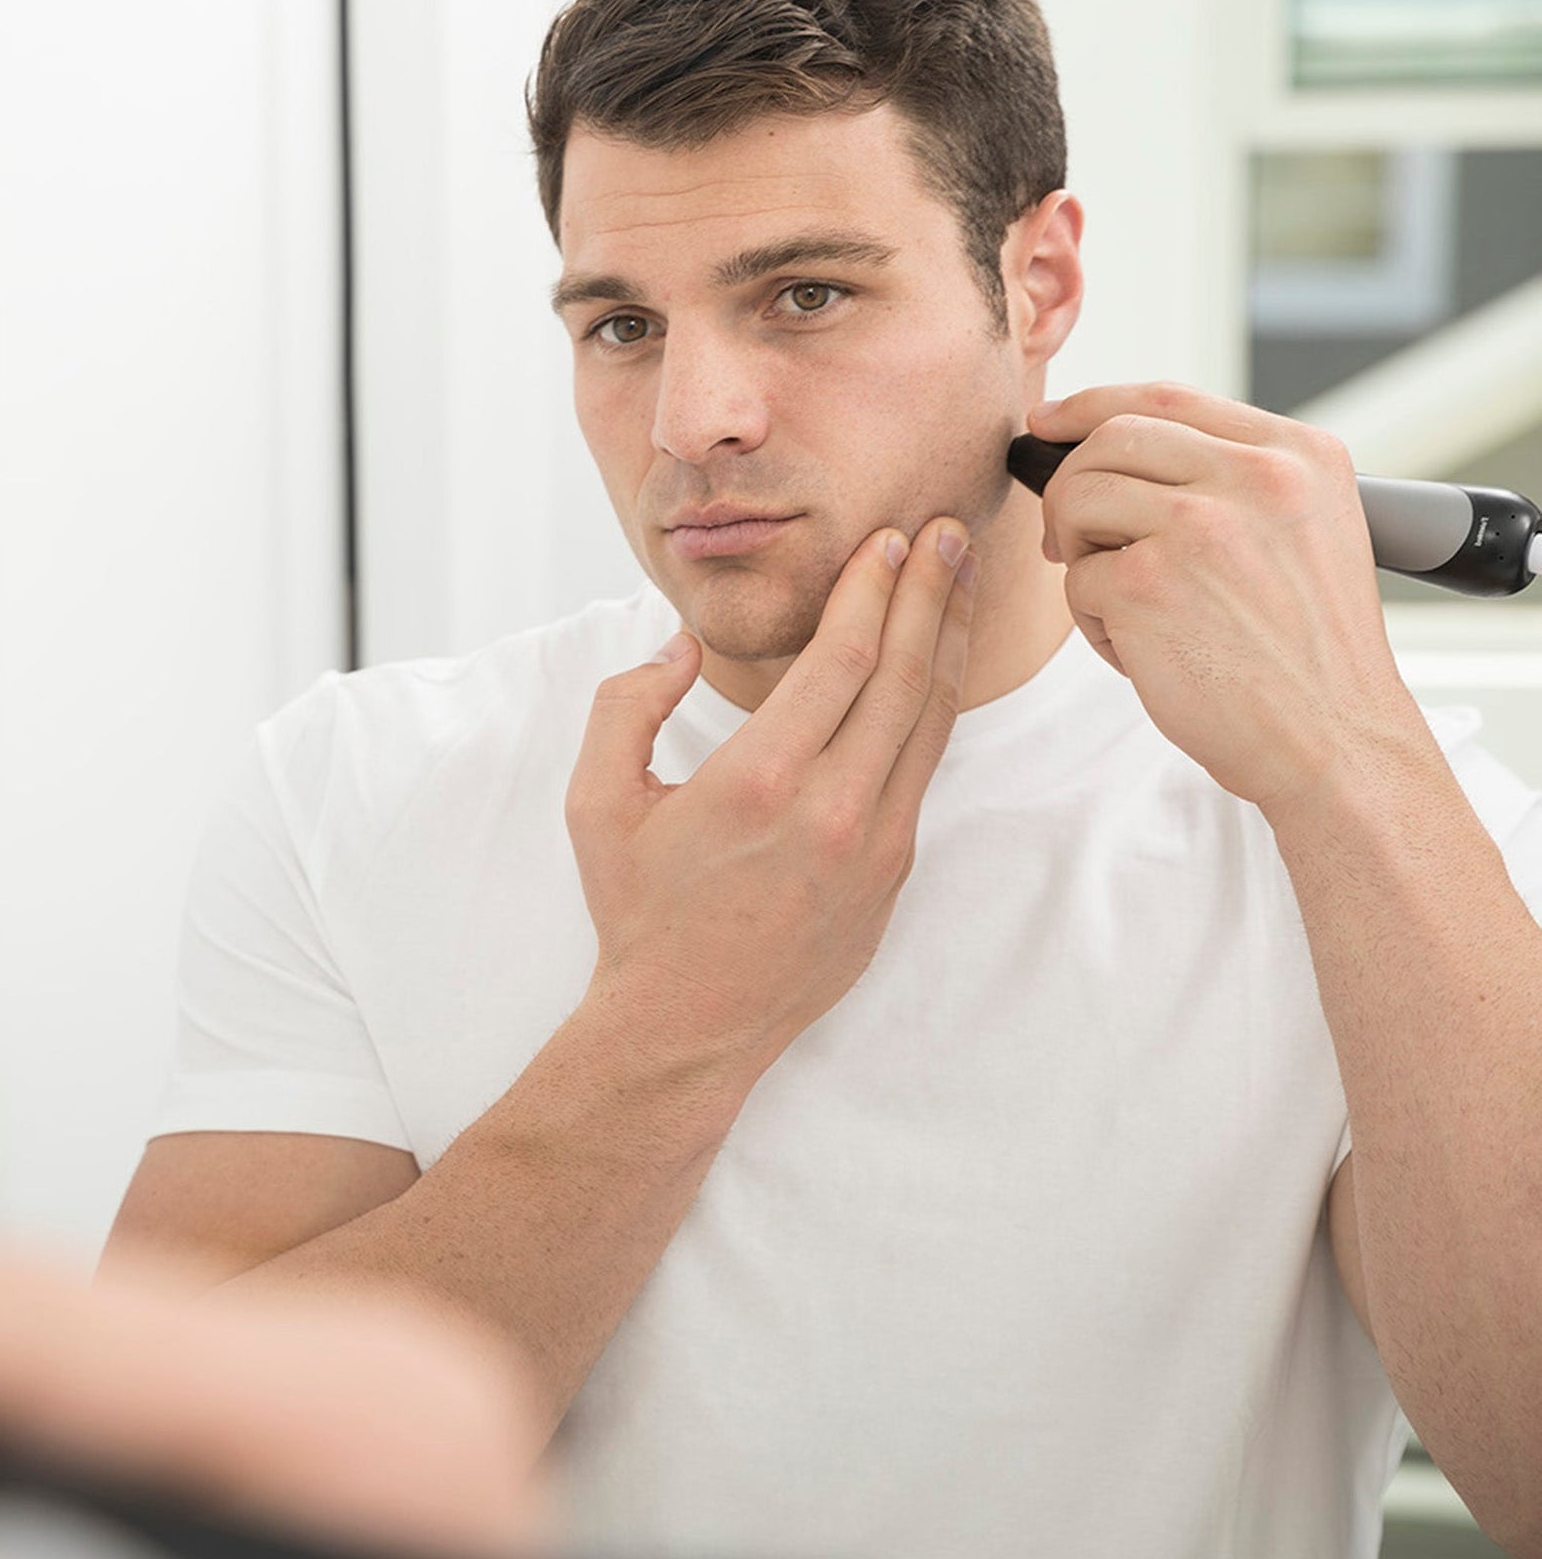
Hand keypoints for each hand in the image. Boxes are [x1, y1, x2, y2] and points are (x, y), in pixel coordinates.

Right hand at [565, 516, 975, 1076]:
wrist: (687, 1027)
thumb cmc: (638, 911)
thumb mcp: (597, 802)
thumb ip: (626, 705)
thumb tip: (677, 646)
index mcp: (761, 780)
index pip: (843, 656)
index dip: (876, 588)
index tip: (892, 539)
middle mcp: (834, 809)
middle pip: (905, 674)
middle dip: (931, 593)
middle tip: (948, 531)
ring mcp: (876, 847)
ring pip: (931, 721)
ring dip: (950, 642)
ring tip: (961, 582)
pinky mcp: (893, 875)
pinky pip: (925, 771)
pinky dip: (938, 707)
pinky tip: (940, 668)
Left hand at [1029, 382, 1432, 815]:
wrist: (1333, 740)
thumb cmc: (1306, 653)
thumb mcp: (1305, 532)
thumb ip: (1231, 479)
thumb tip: (1109, 447)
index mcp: (1297, 454)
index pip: (1166, 397)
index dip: (1091, 405)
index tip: (1048, 422)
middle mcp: (1254, 476)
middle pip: (1110, 440)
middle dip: (1071, 490)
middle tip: (1071, 543)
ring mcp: (1198, 526)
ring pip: (1078, 500)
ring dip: (1081, 557)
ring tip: (1127, 606)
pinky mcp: (1148, 584)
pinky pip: (1075, 582)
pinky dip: (1094, 624)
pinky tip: (1146, 651)